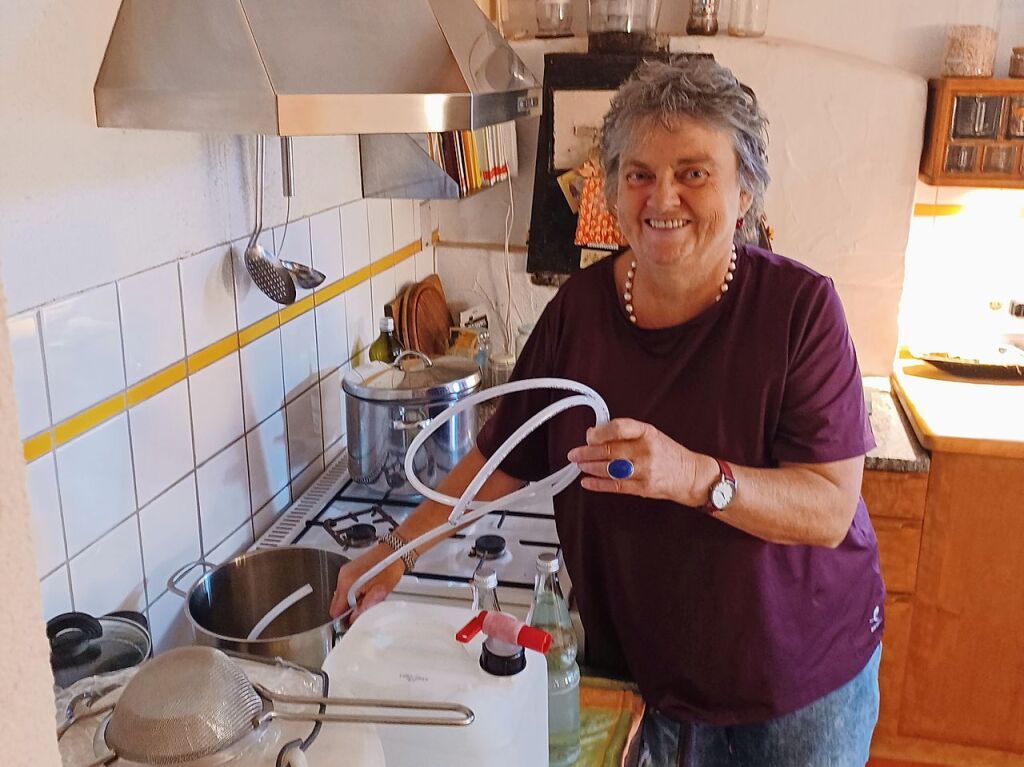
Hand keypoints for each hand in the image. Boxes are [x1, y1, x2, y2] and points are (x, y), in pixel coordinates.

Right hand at [329, 544, 404, 620]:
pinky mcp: (350, 570)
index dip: (345, 619)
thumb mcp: (380, 591)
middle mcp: (343, 576)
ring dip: (353, 601)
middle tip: (365, 607)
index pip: (335, 610)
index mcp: (347, 583)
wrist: (394, 550)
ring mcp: (345, 572)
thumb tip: (354, 619)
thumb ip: (365, 606)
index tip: (355, 620)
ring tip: (368, 596)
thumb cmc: (389, 567)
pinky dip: (355, 592)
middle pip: (337, 604)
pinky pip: (347, 587)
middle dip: (349, 610)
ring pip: (342, 596)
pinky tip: (367, 589)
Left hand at [567, 418, 715, 505]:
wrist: (691, 476)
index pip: (618, 428)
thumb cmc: (670, 454)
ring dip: (590, 467)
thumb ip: (626, 433)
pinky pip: (615, 486)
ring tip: (579, 465)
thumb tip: (596, 434)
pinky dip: (598, 484)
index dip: (599, 432)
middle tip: (574, 453)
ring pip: (609, 469)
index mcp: (647, 432)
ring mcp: (644, 470)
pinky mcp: (643, 488)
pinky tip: (587, 481)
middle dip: (587, 452)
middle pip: (609, 450)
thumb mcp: (651, 435)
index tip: (588, 435)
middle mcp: (646, 450)